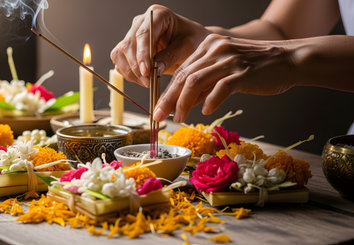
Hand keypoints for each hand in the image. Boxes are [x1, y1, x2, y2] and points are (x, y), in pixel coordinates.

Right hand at [110, 4, 207, 86]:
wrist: (189, 45)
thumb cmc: (192, 41)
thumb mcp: (188, 47)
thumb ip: (171, 56)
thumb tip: (154, 69)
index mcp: (157, 15)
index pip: (143, 34)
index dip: (142, 54)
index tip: (146, 71)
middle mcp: (141, 22)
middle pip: (128, 45)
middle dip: (135, 67)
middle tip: (148, 82)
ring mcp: (132, 35)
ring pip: (119, 54)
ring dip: (130, 72)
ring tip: (147, 82)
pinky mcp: (128, 48)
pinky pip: (120, 62)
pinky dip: (128, 74)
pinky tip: (142, 79)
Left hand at [154, 34, 297, 121]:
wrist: (289, 60)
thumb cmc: (256, 68)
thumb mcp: (225, 69)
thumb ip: (205, 82)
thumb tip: (184, 103)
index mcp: (209, 46)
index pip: (181, 70)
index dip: (167, 91)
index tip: (158, 108)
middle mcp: (216, 50)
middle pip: (183, 76)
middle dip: (168, 99)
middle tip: (159, 116)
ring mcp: (230, 60)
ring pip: (196, 81)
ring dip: (184, 103)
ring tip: (179, 118)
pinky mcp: (244, 72)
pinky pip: (221, 88)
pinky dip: (211, 101)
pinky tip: (206, 111)